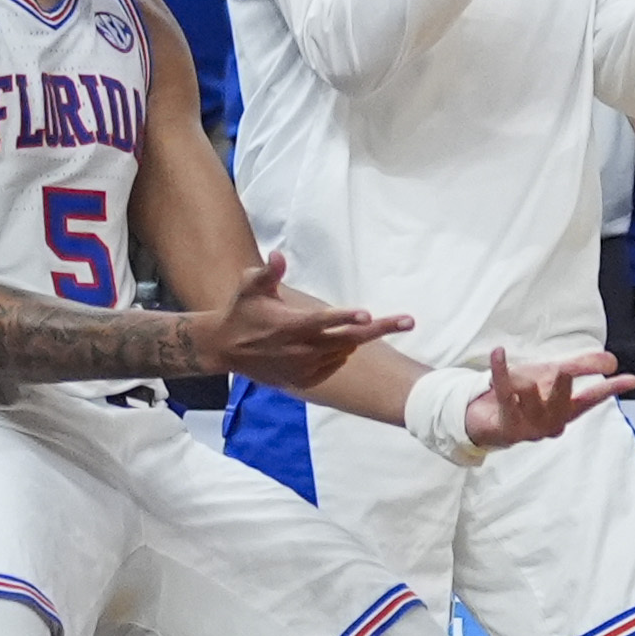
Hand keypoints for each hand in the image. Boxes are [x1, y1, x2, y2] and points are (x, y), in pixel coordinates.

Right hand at [197, 251, 411, 383]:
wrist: (225, 350)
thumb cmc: (241, 311)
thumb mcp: (249, 287)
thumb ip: (267, 272)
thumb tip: (278, 255)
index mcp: (290, 325)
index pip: (324, 321)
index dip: (346, 317)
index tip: (368, 314)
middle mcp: (300, 349)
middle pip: (349, 339)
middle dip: (381, 329)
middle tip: (409, 320)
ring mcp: (304, 367)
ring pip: (344, 351)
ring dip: (355, 338)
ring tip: (355, 323)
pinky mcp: (304, 380)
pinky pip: (334, 365)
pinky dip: (339, 353)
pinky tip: (330, 343)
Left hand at [463, 346, 634, 444]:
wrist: (484, 417)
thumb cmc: (521, 397)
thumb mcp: (552, 376)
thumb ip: (581, 367)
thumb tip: (611, 361)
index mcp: (566, 411)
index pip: (593, 398)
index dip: (612, 388)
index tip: (632, 380)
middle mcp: (552, 423)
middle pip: (563, 401)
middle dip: (563, 385)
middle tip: (562, 371)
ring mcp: (530, 429)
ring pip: (531, 392)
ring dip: (519, 375)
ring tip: (513, 372)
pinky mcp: (507, 427)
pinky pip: (506, 392)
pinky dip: (501, 369)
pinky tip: (498, 352)